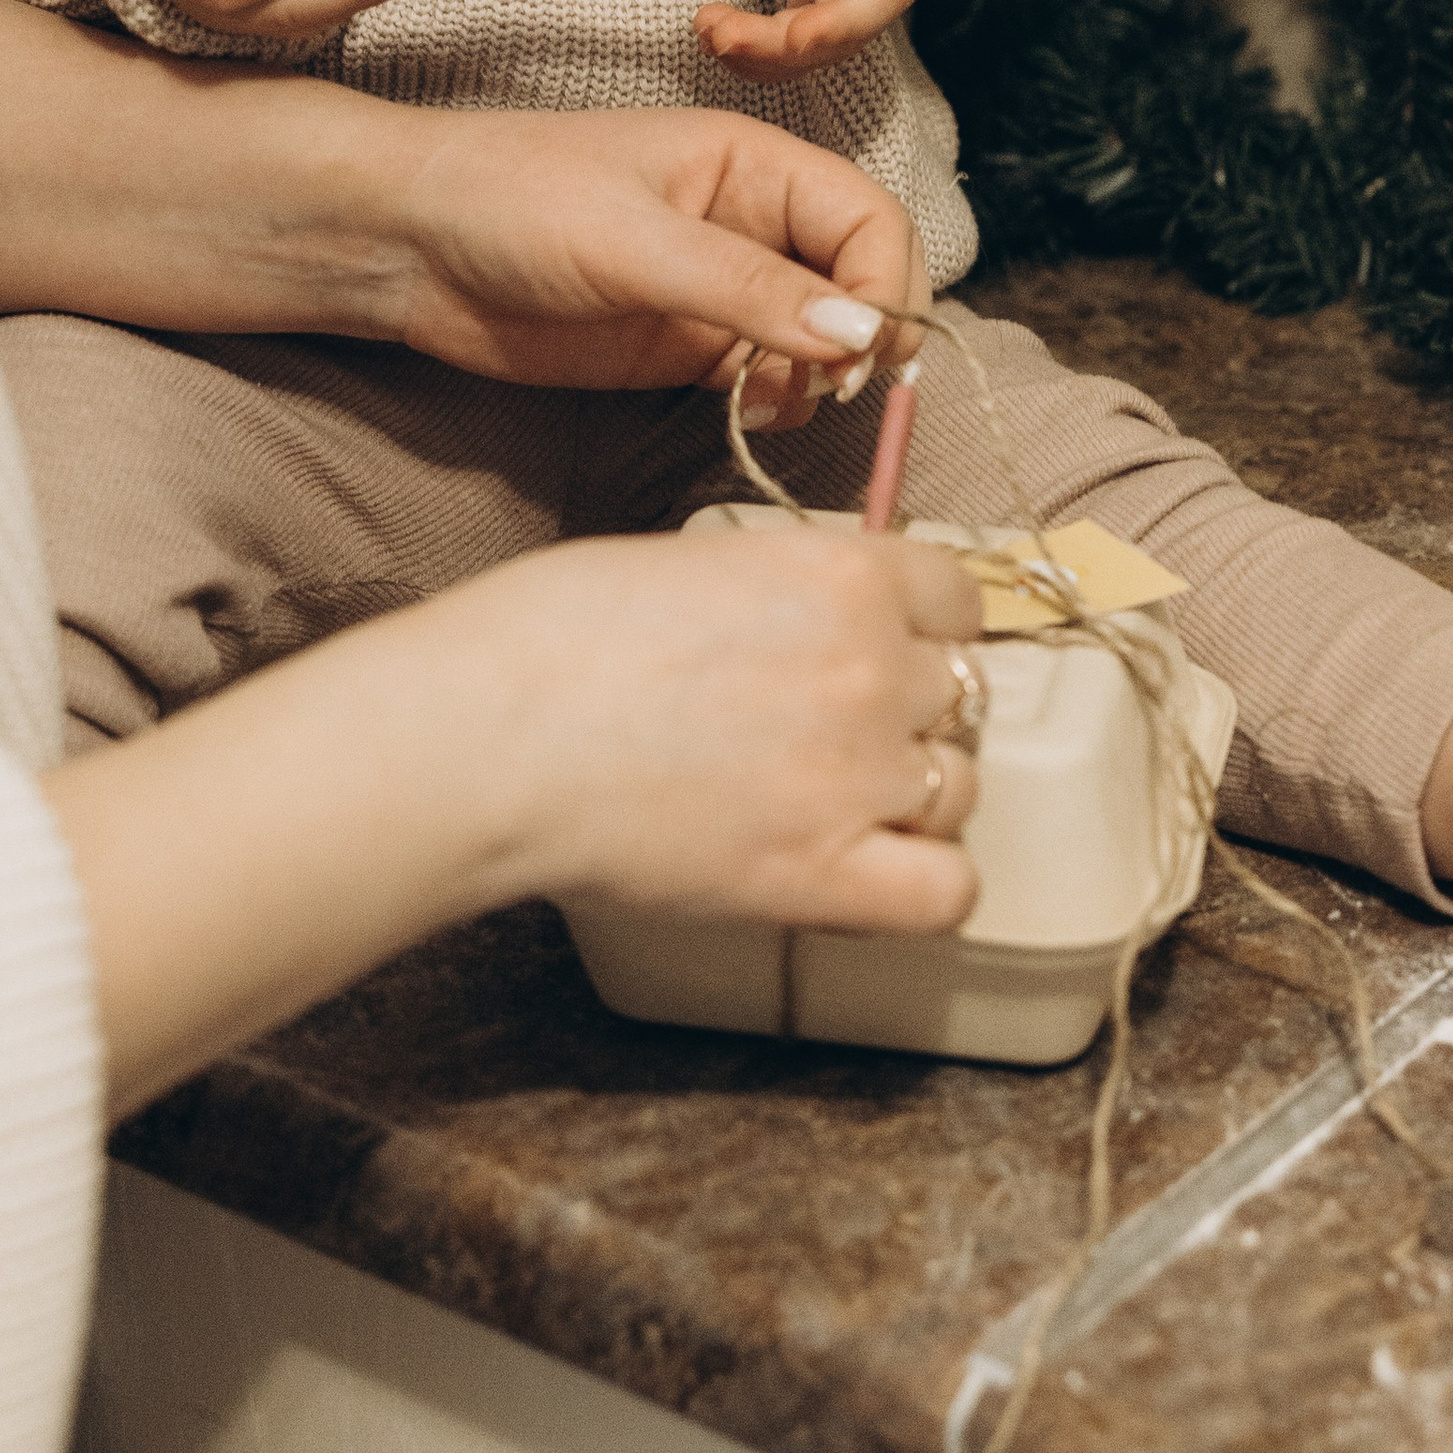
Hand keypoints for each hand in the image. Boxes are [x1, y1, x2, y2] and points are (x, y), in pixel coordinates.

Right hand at [52, 510, 986, 1115]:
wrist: (492, 730)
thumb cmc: (556, 630)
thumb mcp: (698, 560)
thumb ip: (786, 586)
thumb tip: (816, 613)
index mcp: (842, 572)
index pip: (956, 595)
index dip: (923, 626)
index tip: (885, 648)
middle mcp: (874, 666)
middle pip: (958, 693)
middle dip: (908, 710)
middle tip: (826, 734)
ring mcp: (858, 774)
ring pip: (959, 788)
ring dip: (912, 796)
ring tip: (829, 802)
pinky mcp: (823, 875)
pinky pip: (945, 892)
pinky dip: (924, 887)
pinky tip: (867, 873)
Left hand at [394, 102, 928, 417]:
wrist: (405, 245)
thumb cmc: (511, 198)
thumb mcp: (635, 240)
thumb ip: (748, 289)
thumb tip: (859, 334)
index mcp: (755, 164)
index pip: (869, 220)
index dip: (886, 284)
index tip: (865, 349)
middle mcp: (753, 225)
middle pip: (861, 282)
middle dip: (865, 338)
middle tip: (832, 387)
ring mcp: (721, 292)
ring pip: (821, 341)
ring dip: (821, 378)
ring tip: (776, 398)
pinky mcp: (685, 350)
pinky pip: (768, 381)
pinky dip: (776, 404)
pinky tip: (744, 412)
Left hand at [694, 0, 943, 82]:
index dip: (840, 24)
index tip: (796, 36)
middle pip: (838, 37)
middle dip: (780, 46)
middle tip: (721, 33)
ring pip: (810, 48)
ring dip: (758, 52)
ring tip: (707, 27)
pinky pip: (787, 35)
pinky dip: (752, 43)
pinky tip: (715, 30)